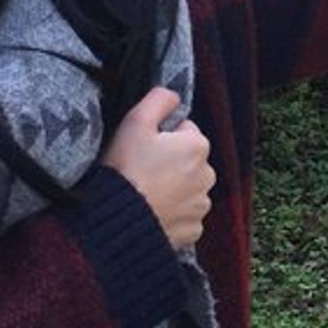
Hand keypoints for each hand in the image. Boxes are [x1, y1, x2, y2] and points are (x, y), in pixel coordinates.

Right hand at [100, 87, 215, 248]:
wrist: (119, 222)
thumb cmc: (127, 169)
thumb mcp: (136, 122)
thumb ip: (159, 100)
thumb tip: (174, 96)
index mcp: (197, 145)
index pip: (184, 131)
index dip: (161, 137)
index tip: (144, 148)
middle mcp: (208, 175)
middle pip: (188, 161)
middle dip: (170, 163)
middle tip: (142, 171)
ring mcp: (201, 205)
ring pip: (187, 189)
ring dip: (172, 189)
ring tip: (145, 193)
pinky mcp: (193, 230)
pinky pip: (184, 216)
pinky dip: (171, 214)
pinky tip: (152, 212)